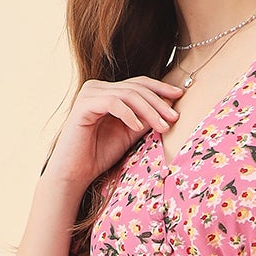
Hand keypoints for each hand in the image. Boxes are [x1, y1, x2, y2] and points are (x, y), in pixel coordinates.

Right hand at [42, 74, 185, 193]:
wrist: (75, 172)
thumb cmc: (99, 155)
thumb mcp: (129, 134)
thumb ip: (145, 119)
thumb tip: (170, 109)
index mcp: (108, 91)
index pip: (138, 83)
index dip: (160, 88)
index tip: (180, 95)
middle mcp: (97, 87)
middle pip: (136, 87)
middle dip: (158, 102)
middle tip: (174, 117)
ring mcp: (89, 94)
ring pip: (127, 94)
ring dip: (148, 110)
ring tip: (162, 126)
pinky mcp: (83, 105)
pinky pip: (113, 103)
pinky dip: (129, 114)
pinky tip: (139, 127)